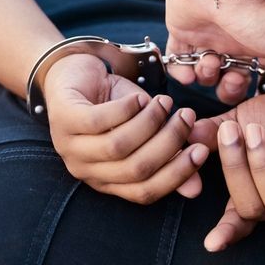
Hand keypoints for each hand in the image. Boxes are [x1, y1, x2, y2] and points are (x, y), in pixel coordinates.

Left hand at [44, 54, 208, 203]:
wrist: (77, 71)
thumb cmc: (114, 104)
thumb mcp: (147, 130)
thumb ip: (170, 156)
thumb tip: (196, 188)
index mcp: (107, 181)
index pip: (144, 192)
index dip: (176, 174)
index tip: (202, 150)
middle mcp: (86, 171)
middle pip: (135, 170)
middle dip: (169, 143)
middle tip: (187, 117)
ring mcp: (70, 147)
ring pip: (118, 147)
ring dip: (150, 123)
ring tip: (165, 102)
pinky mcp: (62, 120)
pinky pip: (99, 121)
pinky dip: (125, 110)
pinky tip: (139, 98)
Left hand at [165, 0, 264, 103]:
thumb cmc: (264, 12)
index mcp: (258, 42)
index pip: (253, 73)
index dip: (250, 86)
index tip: (250, 86)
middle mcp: (234, 38)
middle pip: (227, 76)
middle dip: (228, 88)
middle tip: (230, 79)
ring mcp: (208, 34)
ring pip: (204, 70)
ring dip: (206, 76)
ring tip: (210, 61)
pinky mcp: (183, 30)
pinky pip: (176, 58)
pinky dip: (180, 71)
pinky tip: (188, 73)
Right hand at [189, 88, 264, 249]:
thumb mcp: (240, 120)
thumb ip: (213, 131)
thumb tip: (187, 135)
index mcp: (257, 191)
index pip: (239, 220)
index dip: (226, 232)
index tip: (211, 244)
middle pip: (253, 208)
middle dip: (235, 171)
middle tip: (230, 133)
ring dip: (262, 167)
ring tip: (256, 132)